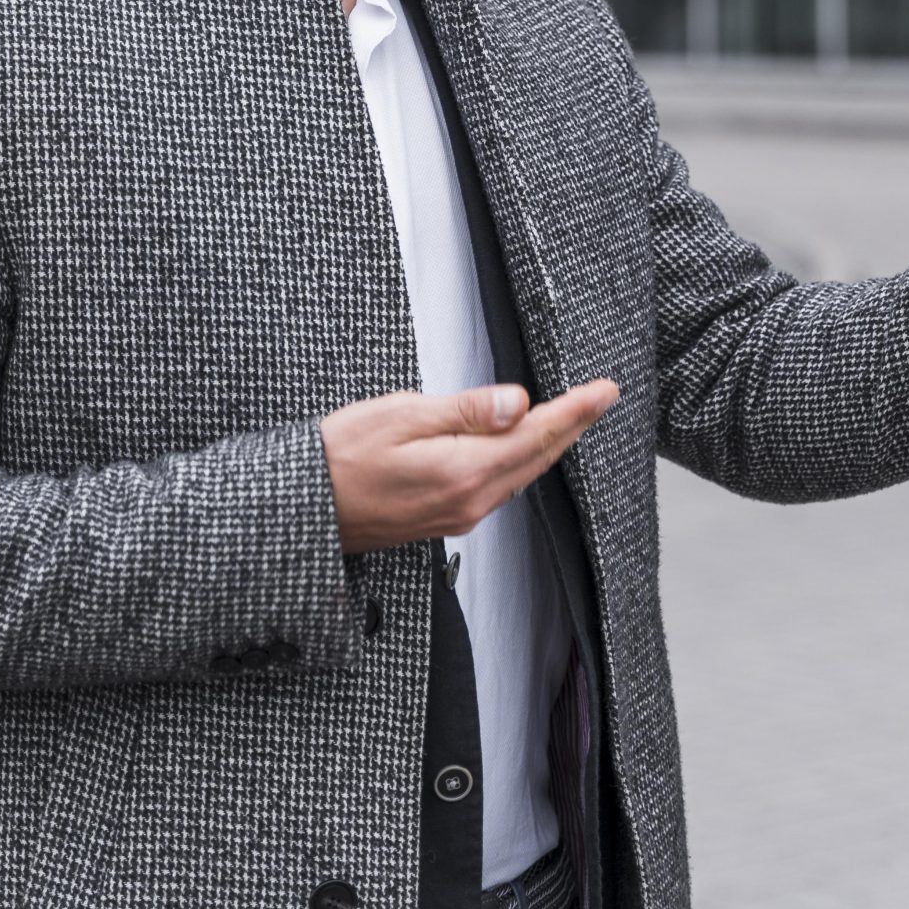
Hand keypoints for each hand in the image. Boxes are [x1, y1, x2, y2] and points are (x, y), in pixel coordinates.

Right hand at [321, 379, 619, 555]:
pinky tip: (524, 444)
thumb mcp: (402, 415)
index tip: (605, 391)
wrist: (304, 508)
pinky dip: (521, 460)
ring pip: (521, 473)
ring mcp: (459, 514)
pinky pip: (499, 486)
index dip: (576, 410)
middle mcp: (470, 501)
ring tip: (573, 415)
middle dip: (573, 425)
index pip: (537, 435)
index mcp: (464, 471)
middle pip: (537, 457)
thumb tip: (518, 404)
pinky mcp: (446, 518)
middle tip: (602, 396)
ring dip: (549, 443)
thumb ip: (466, 411)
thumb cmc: (340, 457)